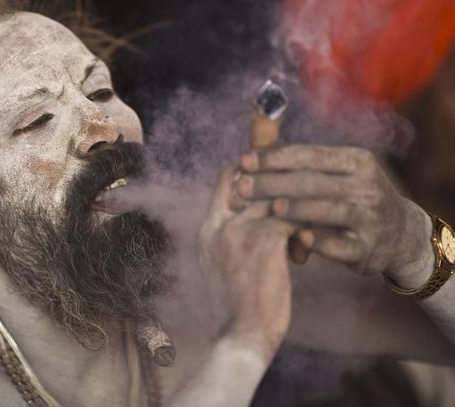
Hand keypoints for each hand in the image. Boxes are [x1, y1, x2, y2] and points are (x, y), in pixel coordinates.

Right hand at [197, 166, 295, 356]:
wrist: (241, 336)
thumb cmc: (238, 308)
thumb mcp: (222, 267)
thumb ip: (231, 238)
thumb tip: (257, 217)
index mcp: (206, 231)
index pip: (226, 180)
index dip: (251, 172)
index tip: (273, 178)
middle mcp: (218, 225)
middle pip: (253, 180)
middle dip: (279, 183)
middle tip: (298, 194)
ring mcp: (239, 230)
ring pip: (278, 201)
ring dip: (295, 216)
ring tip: (299, 238)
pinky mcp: (264, 239)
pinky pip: (293, 221)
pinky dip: (302, 236)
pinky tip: (302, 254)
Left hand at [238, 145, 432, 283]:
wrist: (401, 235)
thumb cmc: (353, 198)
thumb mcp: (340, 173)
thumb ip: (303, 162)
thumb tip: (257, 138)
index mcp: (356, 161)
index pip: (310, 155)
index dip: (275, 157)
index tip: (243, 160)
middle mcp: (367, 186)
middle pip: (314, 181)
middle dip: (274, 183)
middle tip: (241, 187)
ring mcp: (370, 218)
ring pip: (329, 209)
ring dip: (298, 208)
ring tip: (270, 208)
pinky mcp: (367, 248)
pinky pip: (340, 244)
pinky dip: (320, 241)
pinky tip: (299, 238)